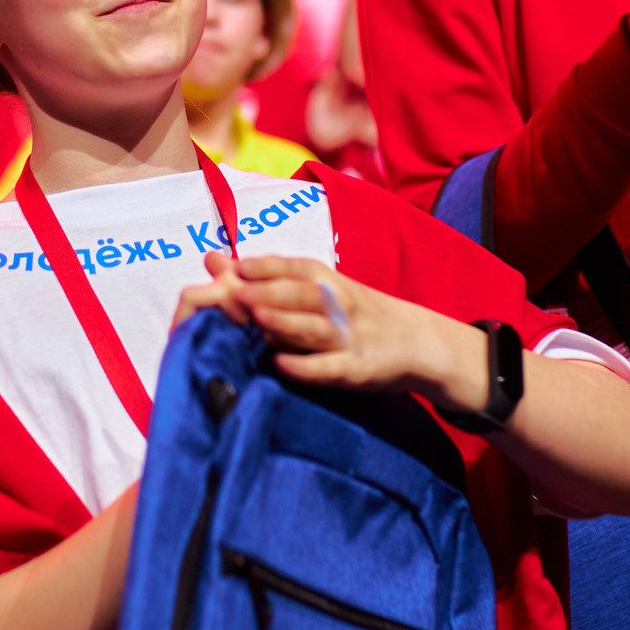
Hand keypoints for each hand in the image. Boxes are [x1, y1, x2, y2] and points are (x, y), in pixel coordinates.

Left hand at [180, 251, 486, 409]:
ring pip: (315, 327)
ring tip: (256, 319)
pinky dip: (306, 367)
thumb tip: (212, 260)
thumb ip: (266, 278)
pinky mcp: (358, 369)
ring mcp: (350, 337)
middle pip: (302, 294)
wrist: (417, 342)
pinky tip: (280, 365)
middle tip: (232, 293)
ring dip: (285, 323)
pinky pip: (330, 368)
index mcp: (330, 281)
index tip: (234, 266)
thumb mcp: (319, 290)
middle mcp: (340, 304)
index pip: (297, 268)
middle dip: (268, 291)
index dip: (267, 266)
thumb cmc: (354, 315)